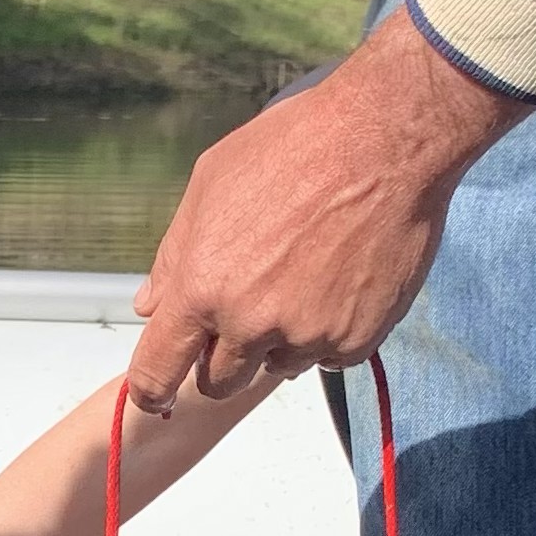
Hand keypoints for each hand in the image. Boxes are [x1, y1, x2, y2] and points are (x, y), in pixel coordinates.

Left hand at [129, 7, 530, 411]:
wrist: (385, 140)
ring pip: (277, 368)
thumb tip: (150, 306)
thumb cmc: (292, 149)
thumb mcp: (210, 186)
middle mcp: (251, 323)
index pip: (158, 372)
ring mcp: (308, 335)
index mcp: (201, 288)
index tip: (154, 396)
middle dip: (221, 359)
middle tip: (243, 313)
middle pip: (218, 383)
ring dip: (278, 342)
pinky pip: (329, 358)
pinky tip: (336, 281)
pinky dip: (328, 333)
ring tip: (301, 277)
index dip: (151, 390)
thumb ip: (173, 257)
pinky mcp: (358, 338)